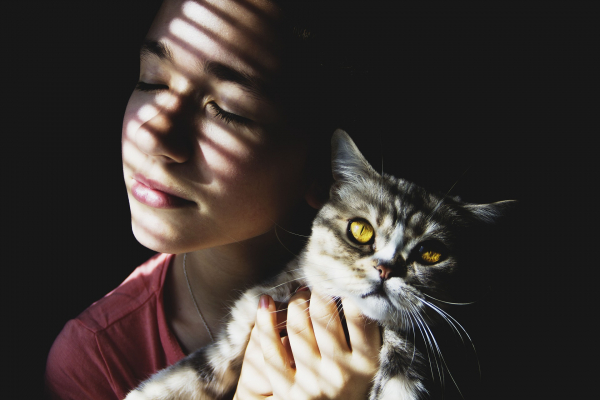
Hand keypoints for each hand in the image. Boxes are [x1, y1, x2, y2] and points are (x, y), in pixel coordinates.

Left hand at [233, 288, 380, 399]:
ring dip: (295, 301)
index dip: (347, 286)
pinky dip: (265, 322)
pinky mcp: (287, 391)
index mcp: (366, 364)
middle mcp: (341, 374)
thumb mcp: (368, 364)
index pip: (359, 315)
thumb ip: (365, 332)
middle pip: (324, 314)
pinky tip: (265, 303)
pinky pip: (271, 350)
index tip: (340, 271)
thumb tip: (356, 285)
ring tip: (299, 293)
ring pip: (297, 326)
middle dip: (317, 289)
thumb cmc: (352, 387)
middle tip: (317, 279)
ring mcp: (312, 383)